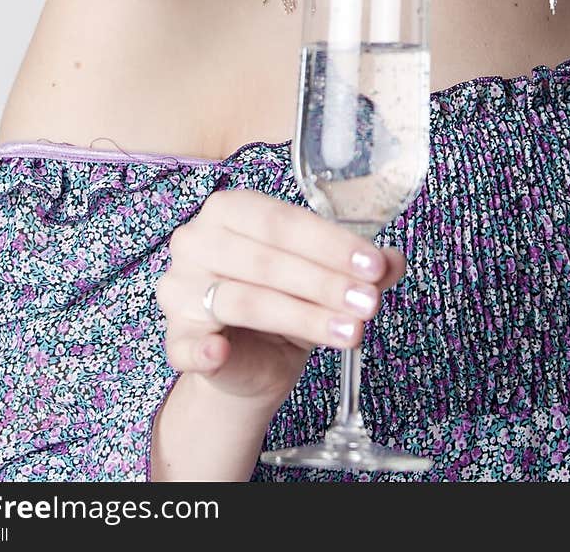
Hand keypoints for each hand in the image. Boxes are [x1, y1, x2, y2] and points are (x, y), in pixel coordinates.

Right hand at [155, 188, 406, 410]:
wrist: (253, 360)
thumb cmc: (285, 300)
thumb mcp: (325, 277)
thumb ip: (358, 265)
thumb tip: (393, 260)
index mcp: (231, 209)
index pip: (282, 220)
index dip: (331, 244)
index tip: (373, 266)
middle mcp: (197, 240)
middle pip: (265, 259)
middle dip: (324, 282)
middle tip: (368, 303)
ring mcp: (180, 288)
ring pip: (243, 300)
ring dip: (301, 317)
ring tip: (348, 331)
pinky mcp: (175, 337)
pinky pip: (185, 343)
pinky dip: (202, 349)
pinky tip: (219, 353)